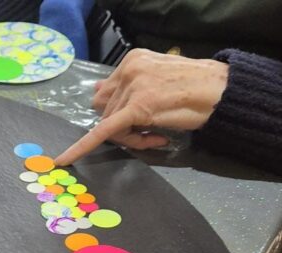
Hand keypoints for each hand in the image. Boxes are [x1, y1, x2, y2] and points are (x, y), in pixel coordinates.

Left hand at [56, 49, 228, 164]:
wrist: (220, 91)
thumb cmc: (194, 87)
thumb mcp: (156, 80)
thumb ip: (126, 86)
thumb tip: (95, 91)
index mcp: (132, 60)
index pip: (107, 94)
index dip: (116, 113)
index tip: (129, 121)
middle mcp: (129, 70)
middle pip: (106, 111)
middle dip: (122, 127)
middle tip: (149, 133)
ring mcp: (132, 88)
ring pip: (110, 126)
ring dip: (130, 138)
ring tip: (157, 135)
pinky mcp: (135, 109)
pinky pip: (102, 132)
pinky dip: (81, 148)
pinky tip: (64, 160)